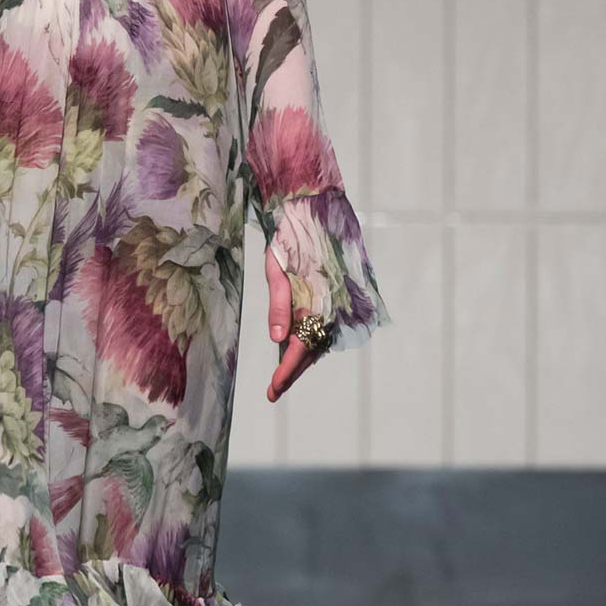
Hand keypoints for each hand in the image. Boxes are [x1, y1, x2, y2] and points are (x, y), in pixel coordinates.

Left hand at [264, 243, 324, 402]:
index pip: (300, 347)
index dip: (287, 370)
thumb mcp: (277, 270)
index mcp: (315, 302)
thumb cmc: (290, 239)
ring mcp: (333, 305)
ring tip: (281, 378)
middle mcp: (329, 307)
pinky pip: (321, 329)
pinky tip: (294, 352)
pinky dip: (308, 344)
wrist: (312, 214)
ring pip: (317, 342)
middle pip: (310, 350)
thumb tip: (277, 338)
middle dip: (291, 372)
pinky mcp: (333, 300)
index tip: (273, 389)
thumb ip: (280, 304)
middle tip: (273, 392)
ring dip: (300, 360)